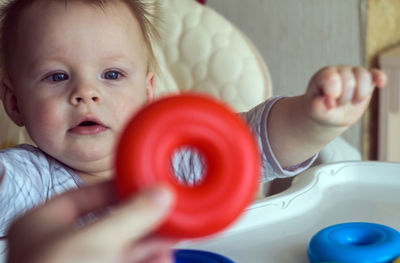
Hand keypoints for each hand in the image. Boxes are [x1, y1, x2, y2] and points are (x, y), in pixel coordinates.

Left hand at [6, 181, 175, 262]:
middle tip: (169, 212)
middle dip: (143, 220)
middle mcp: (60, 247)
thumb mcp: (96, 241)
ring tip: (174, 235)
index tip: (149, 186)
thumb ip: (132, 215)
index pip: (88, 194)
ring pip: (121, 249)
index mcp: (44, 224)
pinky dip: (146, 261)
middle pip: (111, 222)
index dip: (121, 188)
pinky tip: (162, 258)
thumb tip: (160, 195)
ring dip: (150, 243)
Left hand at [305, 66, 386, 126]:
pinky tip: (381, 83)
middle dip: (344, 98)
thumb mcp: (315, 111)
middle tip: (339, 104)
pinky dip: (379, 77)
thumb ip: (318, 107)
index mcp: (323, 75)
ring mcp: (353, 74)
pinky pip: (375, 74)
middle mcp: (339, 71)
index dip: (333, 93)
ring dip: (360, 94)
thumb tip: (329, 102)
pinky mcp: (367, 81)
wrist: (331, 114)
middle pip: (349, 80)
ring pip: (363, 76)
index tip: (329, 103)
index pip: (331, 78)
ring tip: (352, 102)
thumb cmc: (321, 109)